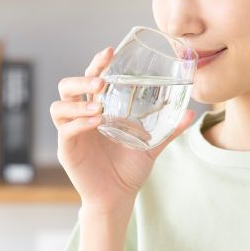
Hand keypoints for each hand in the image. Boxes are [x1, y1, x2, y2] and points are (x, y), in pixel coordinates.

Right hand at [50, 46, 196, 212]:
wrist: (119, 197)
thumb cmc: (129, 169)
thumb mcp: (151, 145)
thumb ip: (168, 129)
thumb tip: (190, 113)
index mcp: (97, 109)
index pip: (90, 79)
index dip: (97, 64)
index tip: (110, 52)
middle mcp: (80, 117)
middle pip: (67, 87)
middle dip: (81, 80)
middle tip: (101, 82)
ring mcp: (71, 133)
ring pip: (59, 107)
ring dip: (78, 103)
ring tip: (99, 105)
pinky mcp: (67, 150)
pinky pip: (65, 131)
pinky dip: (79, 124)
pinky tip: (96, 122)